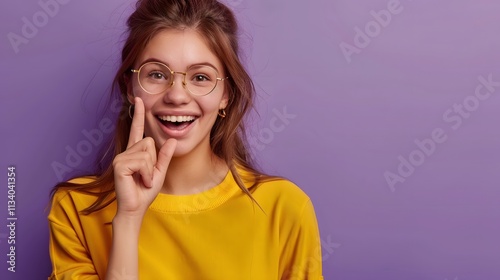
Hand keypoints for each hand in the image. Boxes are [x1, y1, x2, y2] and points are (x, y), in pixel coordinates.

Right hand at [112, 97, 176, 217]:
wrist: (136, 208)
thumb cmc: (145, 192)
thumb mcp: (160, 172)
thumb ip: (165, 156)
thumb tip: (172, 139)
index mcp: (135, 152)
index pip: (137, 130)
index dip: (139, 115)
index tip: (139, 99)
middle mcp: (126, 152)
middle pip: (149, 142)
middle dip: (153, 161)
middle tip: (147, 176)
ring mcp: (121, 158)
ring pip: (147, 152)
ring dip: (150, 170)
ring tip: (142, 180)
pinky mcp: (120, 165)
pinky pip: (142, 162)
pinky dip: (146, 174)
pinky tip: (139, 181)